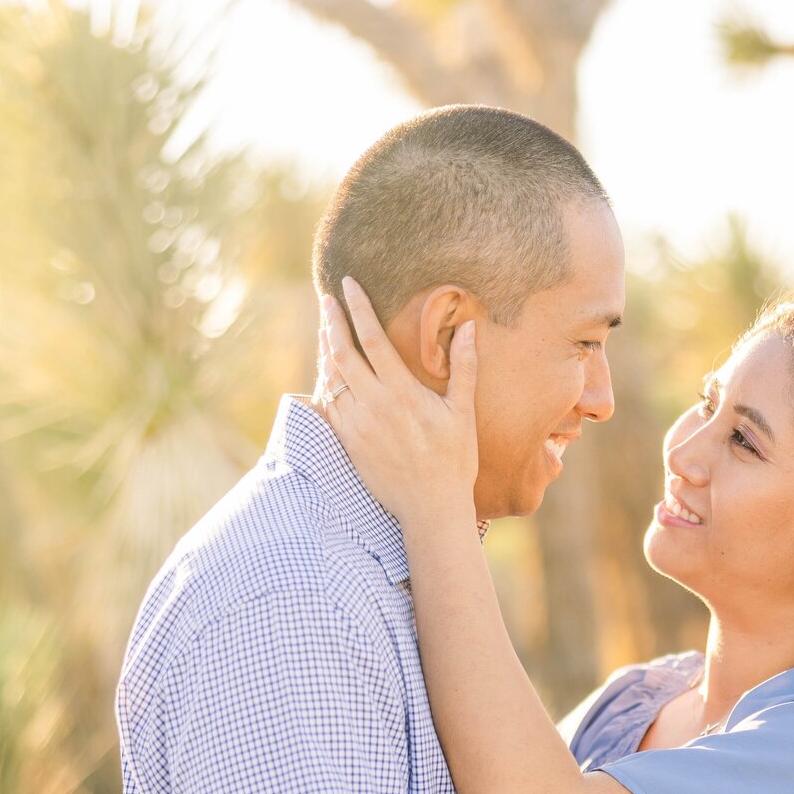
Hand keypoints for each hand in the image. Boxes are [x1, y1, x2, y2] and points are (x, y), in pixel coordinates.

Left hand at [318, 278, 479, 524]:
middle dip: (332, 322)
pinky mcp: (349, 443)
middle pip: (342, 353)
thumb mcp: (462, 413)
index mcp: (402, 393)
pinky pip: (329, 405)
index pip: (372, 339)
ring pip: (332, 378)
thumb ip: (464, 368)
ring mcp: (357, 426)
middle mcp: (374, 406)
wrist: (431, 508)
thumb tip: (467, 327)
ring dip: (326, 351)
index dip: (358, 307)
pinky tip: (328, 372)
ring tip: (326, 330)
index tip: (347, 284)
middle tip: (327, 301)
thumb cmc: (453, 461)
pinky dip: (326, 383)